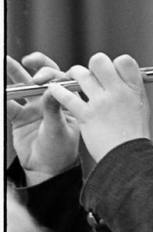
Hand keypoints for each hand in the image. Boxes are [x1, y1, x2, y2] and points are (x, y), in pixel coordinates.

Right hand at [7, 53, 79, 178]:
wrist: (47, 170)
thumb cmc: (61, 150)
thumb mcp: (60, 129)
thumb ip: (54, 110)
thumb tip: (51, 89)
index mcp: (67, 100)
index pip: (62, 78)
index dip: (53, 73)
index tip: (42, 77)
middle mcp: (51, 99)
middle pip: (44, 75)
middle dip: (37, 65)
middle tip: (27, 62)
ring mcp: (34, 106)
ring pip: (24, 84)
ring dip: (14, 72)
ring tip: (6, 61)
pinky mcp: (19, 116)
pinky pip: (9, 103)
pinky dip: (4, 97)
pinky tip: (2, 90)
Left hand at [48, 53, 150, 162]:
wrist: (129, 159)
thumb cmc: (134, 136)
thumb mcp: (141, 107)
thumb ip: (131, 89)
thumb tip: (120, 76)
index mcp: (134, 89)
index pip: (124, 60)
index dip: (115, 64)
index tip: (111, 72)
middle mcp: (118, 92)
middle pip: (99, 61)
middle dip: (92, 65)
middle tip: (90, 74)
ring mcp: (101, 103)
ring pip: (81, 74)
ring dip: (74, 76)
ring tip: (72, 81)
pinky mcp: (86, 115)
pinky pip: (67, 96)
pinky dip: (57, 91)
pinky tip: (54, 90)